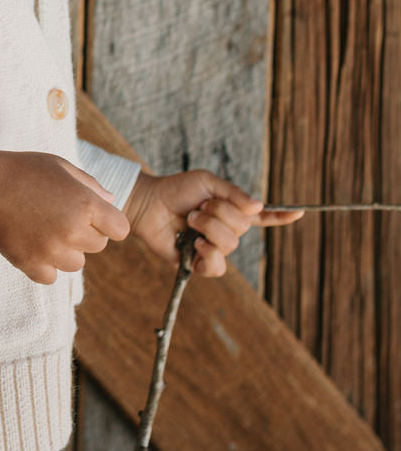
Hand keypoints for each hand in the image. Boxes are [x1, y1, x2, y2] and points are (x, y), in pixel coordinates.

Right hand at [0, 152, 130, 284]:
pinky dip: (44, 265)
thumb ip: (89, 184)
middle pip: (98, 246)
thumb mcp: (60, 166)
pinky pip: (51, 276)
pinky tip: (32, 243)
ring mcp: (51, 250)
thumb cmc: (24, 170)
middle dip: (85, 233)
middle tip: (60, 216)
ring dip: (66, 251)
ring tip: (44, 230)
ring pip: (76, 264)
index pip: (120, 228)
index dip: (109, 222)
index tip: (94, 216)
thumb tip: (111, 200)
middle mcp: (73, 230)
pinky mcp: (31, 264)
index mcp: (85, 204)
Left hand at [124, 170, 303, 277]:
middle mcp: (226, 231)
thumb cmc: (176, 189)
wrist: (149, 203)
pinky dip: (206, 253)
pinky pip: (216, 267)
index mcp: (231, 211)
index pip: (262, 217)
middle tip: (198, 206)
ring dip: (208, 228)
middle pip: (242, 228)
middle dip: (219, 213)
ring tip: (190, 220)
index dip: (280, 216)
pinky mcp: (198, 264)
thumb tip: (259, 207)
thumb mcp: (206, 183)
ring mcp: (213, 248)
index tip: (299, 212)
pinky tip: (194, 243)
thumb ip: (233, 194)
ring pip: (229, 245)